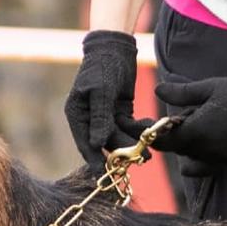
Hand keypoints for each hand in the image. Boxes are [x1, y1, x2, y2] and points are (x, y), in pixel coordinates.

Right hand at [64, 30, 143, 169]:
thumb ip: (100, 118)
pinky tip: (149, 127)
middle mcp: (89, 119)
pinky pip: (128, 128)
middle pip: (105, 144)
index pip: (86, 144)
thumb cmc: (103, 66)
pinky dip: (138, 129)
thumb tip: (96, 144)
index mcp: (77, 115)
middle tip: (140, 159)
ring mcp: (104, 117)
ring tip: (149, 152)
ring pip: (119, 138)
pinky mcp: (119, 113)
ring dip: (133, 144)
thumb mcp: (101, 91)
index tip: (107, 177)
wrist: (116, 48)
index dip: (96, 162)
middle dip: (123, 152)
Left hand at [153, 76, 226, 175]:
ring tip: (192, 127)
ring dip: (184, 147)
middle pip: (174, 150)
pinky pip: (203, 167)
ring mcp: (216, 159)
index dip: (149, 134)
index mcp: (196, 132)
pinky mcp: (226, 161)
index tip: (142, 124)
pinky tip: (202, 141)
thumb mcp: (207, 88)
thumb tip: (157, 91)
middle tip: (171, 117)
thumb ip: (180, 93)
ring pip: (187, 160)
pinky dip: (197, 158)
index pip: (161, 141)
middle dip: (168, 136)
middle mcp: (203, 151)